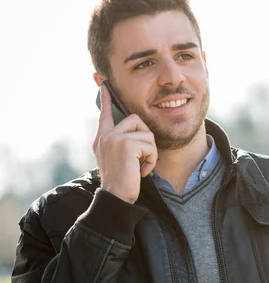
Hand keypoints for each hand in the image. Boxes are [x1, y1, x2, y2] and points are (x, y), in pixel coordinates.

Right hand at [93, 85, 157, 203]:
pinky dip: (152, 160)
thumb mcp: (119, 159)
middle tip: (142, 157)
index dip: (107, 98)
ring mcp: (114, 139)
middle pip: (136, 119)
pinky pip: (150, 145)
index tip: (104, 84)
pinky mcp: (126, 145)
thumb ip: (122, 142)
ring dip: (150, 152)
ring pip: (146, 133)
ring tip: (141, 166)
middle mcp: (105, 136)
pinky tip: (142, 171)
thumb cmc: (123, 182)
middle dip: (146, 137)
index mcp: (102, 138)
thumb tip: (136, 129)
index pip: (105, 113)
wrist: (116, 198)